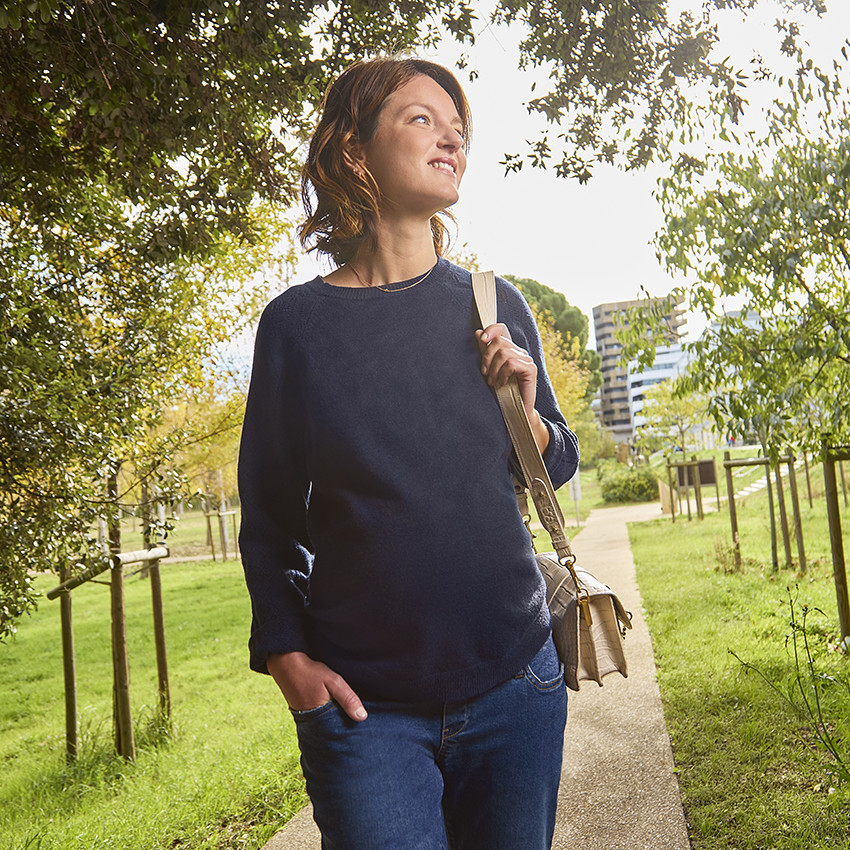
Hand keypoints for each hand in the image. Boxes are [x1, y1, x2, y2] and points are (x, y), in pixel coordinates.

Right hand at [266, 651, 367, 721]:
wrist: (286, 664)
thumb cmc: (310, 672)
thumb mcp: (333, 682)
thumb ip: (348, 698)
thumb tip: (362, 717)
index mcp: (320, 718)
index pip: (339, 732)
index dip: (350, 730)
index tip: (362, 729)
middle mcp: (312, 722)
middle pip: (332, 730)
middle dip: (343, 727)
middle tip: (357, 727)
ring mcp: (305, 718)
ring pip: (325, 724)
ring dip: (334, 721)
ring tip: (346, 716)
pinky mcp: (302, 712)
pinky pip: (318, 718)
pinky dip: (326, 716)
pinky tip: (332, 709)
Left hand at [476, 324, 549, 453]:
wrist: (515, 411)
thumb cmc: (501, 392)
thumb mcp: (490, 370)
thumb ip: (486, 352)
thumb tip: (478, 332)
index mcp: (510, 350)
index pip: (502, 330)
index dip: (492, 330)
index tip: (481, 339)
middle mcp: (520, 352)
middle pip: (500, 342)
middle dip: (487, 358)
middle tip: (485, 374)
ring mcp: (527, 360)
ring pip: (504, 353)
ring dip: (494, 370)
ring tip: (493, 382)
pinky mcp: (531, 369)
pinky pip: (511, 364)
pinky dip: (503, 374)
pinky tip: (502, 383)